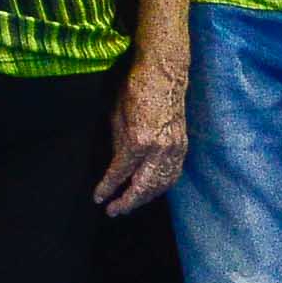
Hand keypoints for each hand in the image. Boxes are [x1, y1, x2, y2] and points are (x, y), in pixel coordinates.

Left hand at [101, 45, 188, 213]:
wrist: (165, 71)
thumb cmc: (135, 87)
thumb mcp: (115, 115)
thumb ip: (116, 144)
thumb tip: (115, 167)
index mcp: (139, 140)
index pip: (120, 173)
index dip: (108, 188)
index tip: (99, 198)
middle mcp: (159, 149)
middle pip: (144, 187)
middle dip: (128, 202)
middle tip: (114, 211)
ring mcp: (174, 148)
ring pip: (161, 185)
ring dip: (145, 198)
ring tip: (130, 203)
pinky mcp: (182, 145)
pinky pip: (172, 174)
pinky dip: (161, 186)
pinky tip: (150, 190)